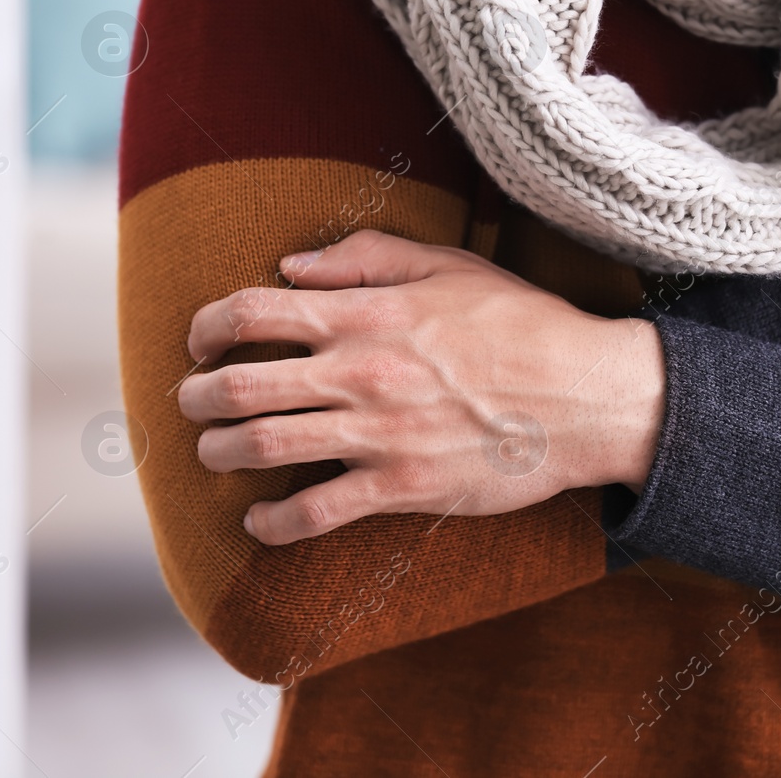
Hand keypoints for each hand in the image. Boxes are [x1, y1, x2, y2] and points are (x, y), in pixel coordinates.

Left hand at [177, 231, 664, 544]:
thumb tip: (291, 266)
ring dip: (221, 453)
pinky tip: (261, 524)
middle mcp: (359, 372)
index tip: (200, 341)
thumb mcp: (450, 266)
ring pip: (261, 449)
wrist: (585, 395)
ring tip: (216, 453)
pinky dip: (273, 525)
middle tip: (195, 403)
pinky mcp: (401, 487)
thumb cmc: (522, 324)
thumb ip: (366, 255)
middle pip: (237, 387)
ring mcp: (377, 434)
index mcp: (366, 312)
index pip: (250, 312)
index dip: (206, 326)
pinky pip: (314, 514)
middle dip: (197, 398)